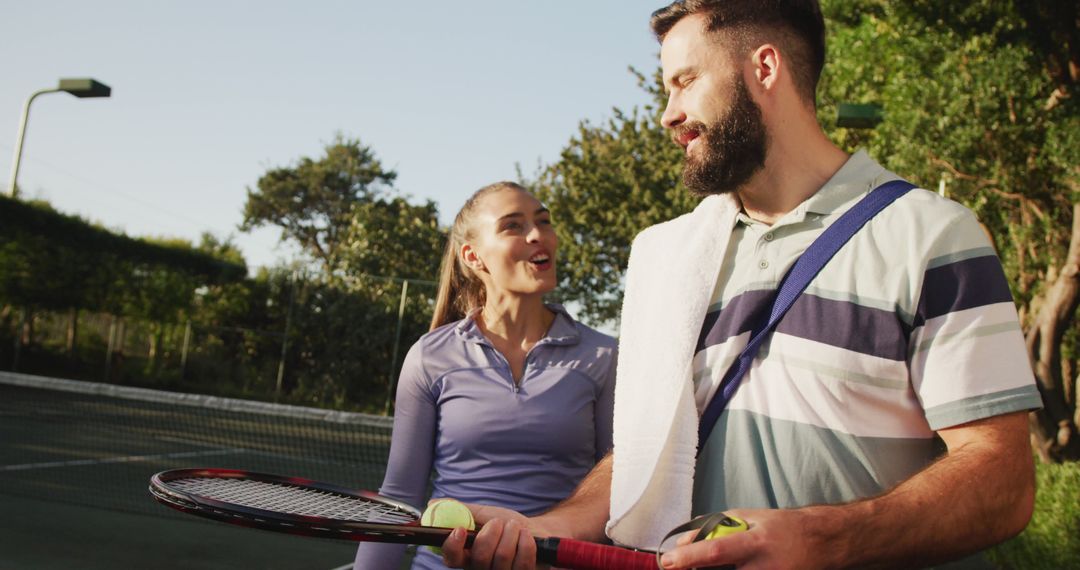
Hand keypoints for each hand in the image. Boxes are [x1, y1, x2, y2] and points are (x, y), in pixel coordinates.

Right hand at [440, 504, 544, 569]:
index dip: (453, 546)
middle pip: (480, 557)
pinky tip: (526, 536)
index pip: (451, 559)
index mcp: (467, 557)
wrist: (535, 531)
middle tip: (499, 522)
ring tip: (515, 528)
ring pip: (502, 557)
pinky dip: (525, 542)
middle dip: (492, 533)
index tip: (460, 529)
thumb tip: (433, 503)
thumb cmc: (506, 525)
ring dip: (511, 533)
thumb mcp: (483, 514)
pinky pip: (522, 561)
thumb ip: (460, 510)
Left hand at [659, 508, 824, 569]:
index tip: (668, 560)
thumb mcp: (747, 518)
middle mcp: (763, 567)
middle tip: (679, 566)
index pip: (716, 550)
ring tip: (708, 564)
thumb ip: (715, 527)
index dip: (689, 557)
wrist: (819, 542)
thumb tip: (683, 542)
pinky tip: (734, 567)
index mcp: (755, 543)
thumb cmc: (779, 527)